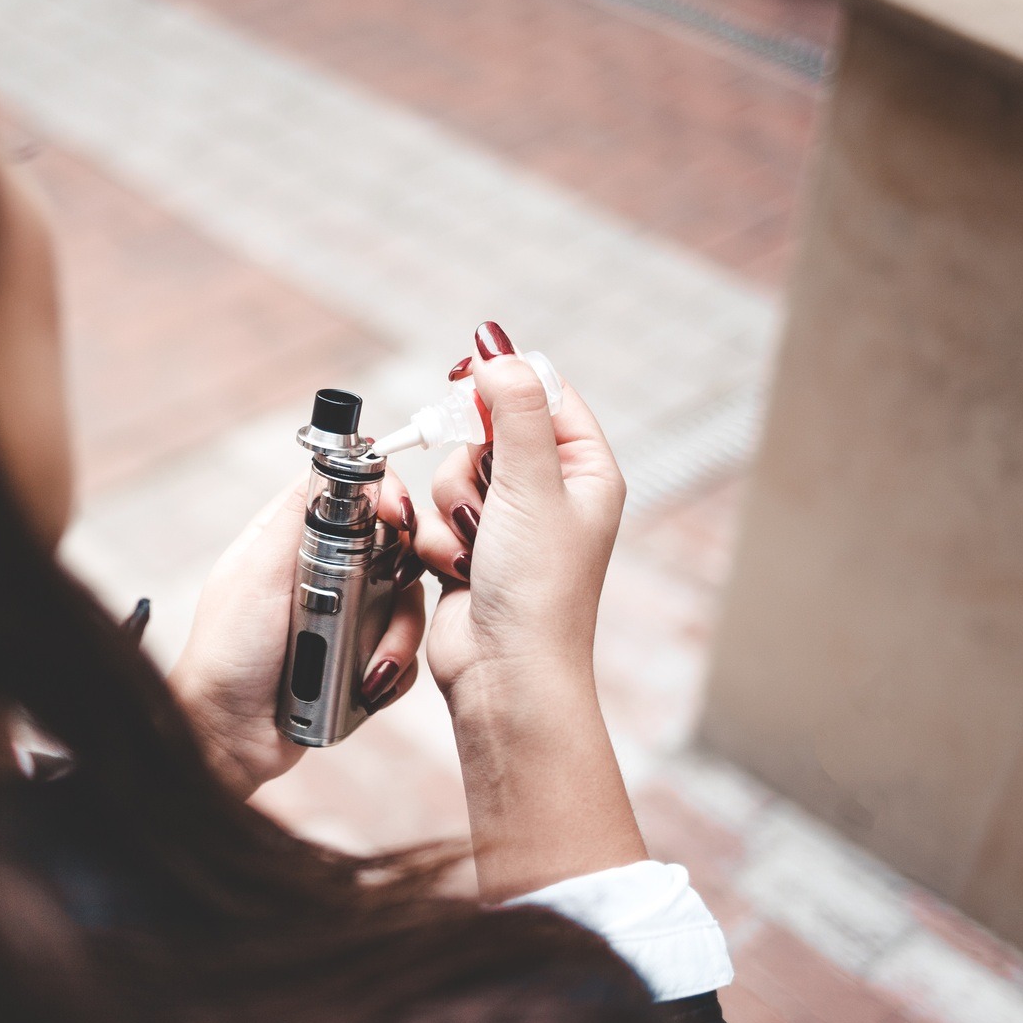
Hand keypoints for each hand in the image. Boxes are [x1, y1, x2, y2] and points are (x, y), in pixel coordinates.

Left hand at [168, 473, 427, 800]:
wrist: (228, 736)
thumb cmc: (228, 652)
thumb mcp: (256, 574)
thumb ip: (298, 519)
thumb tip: (337, 463)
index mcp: (295, 538)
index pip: (355, 490)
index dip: (387, 494)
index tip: (400, 516)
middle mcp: (327, 570)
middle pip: (397, 544)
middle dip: (404, 572)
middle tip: (390, 595)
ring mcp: (348, 616)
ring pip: (407, 602)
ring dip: (395, 636)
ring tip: (367, 669)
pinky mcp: (362, 659)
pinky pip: (404, 653)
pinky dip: (392, 671)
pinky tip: (366, 688)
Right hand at [408, 324, 645, 898]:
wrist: (505, 673)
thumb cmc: (536, 589)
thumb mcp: (531, 484)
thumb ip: (513, 410)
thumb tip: (495, 348)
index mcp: (586, 470)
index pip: (545, 394)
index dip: (502, 382)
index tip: (463, 377)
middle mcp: (551, 493)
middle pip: (487, 431)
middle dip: (471, 462)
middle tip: (483, 499)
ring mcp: (508, 524)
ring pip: (453, 473)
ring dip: (451, 508)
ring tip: (475, 548)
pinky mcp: (470, 551)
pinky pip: (435, 516)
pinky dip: (437, 541)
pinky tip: (457, 572)